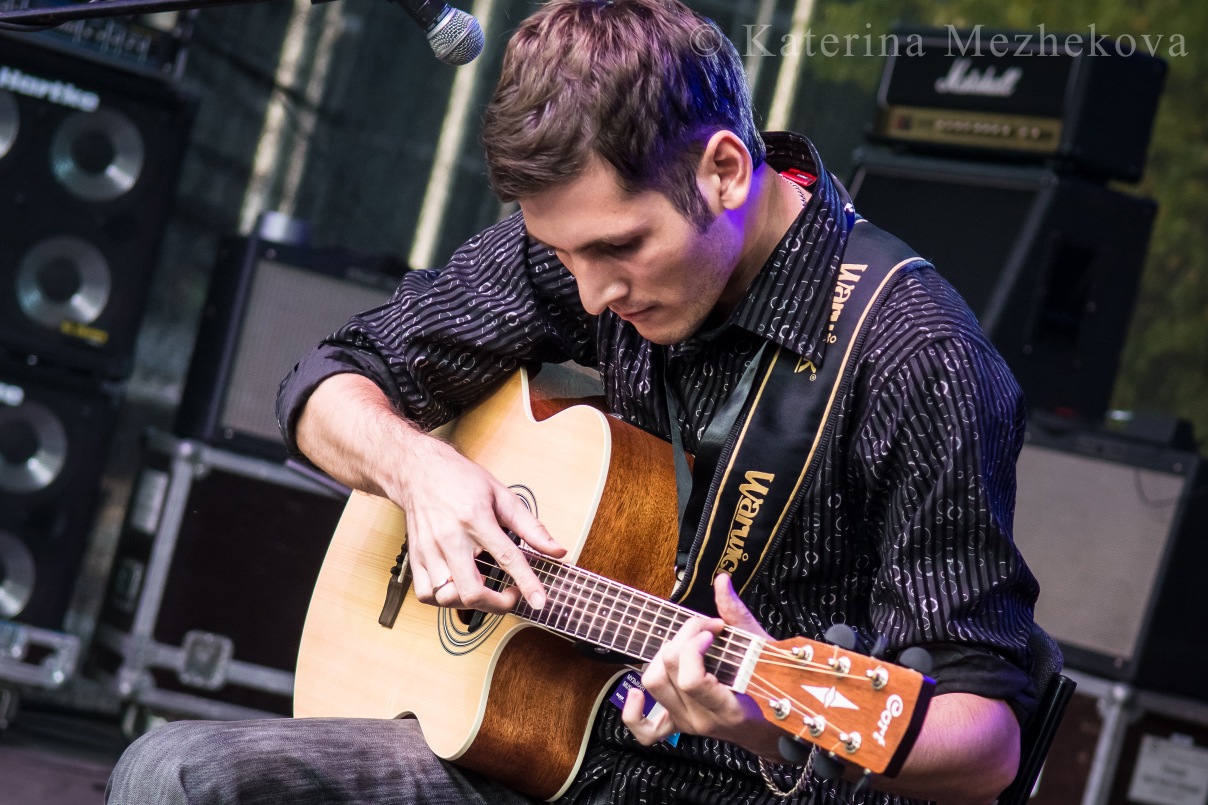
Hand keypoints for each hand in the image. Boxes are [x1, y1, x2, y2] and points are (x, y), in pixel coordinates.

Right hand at [296, 372, 565, 614]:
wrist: (417, 470)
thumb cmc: (460, 480)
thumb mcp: (502, 495)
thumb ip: (531, 527)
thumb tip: (557, 550)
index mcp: (475, 518)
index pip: (506, 557)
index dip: (527, 583)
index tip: (540, 602)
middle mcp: (450, 537)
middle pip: (471, 590)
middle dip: (497, 604)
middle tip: (510, 594)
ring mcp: (429, 550)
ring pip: (448, 598)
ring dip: (471, 603)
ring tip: (485, 590)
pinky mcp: (415, 557)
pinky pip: (427, 595)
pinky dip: (444, 600)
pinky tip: (458, 587)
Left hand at [623, 575, 782, 756]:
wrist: (770, 730)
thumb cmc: (772, 691)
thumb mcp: (763, 651)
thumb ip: (738, 615)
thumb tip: (721, 581)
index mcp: (727, 708)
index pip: (691, 679)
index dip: (693, 646)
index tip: (711, 630)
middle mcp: (700, 718)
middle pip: (665, 673)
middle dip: (681, 639)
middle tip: (704, 629)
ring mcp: (685, 723)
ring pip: (651, 684)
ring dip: (662, 656)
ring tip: (685, 646)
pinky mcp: (676, 725)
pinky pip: (644, 730)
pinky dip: (632, 711)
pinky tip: (637, 692)